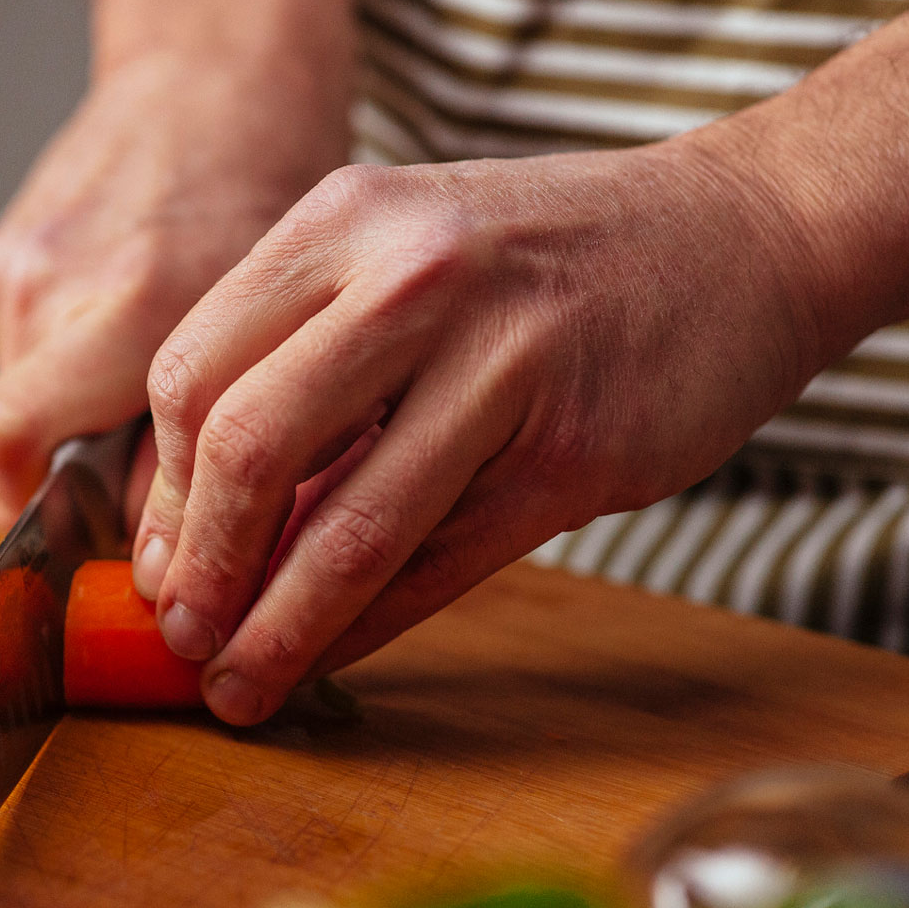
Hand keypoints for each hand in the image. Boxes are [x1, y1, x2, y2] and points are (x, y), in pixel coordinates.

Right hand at [0, 50, 345, 525]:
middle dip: (76, 476)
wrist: (212, 76)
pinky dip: (70, 364)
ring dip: (79, 416)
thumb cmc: (259, 192)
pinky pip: (23, 351)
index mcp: (123, 309)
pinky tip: (127, 325)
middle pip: (17, 445)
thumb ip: (206, 445)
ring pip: (23, 402)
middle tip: (153, 476)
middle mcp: (44, 288)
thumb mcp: (267, 326)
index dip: (46, 519)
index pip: (8, 457)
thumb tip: (169, 557)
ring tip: (154, 374)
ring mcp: (9, 267)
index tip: (98, 547)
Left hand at [132, 137, 842, 724]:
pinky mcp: (574, 448)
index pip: (192, 371)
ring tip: (240, 686)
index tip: (160, 567)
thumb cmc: (555, 258)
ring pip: (348, 525)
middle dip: (202, 568)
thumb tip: (208, 525)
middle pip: (248, 446)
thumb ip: (307, 363)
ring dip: (278, 627)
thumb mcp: (408, 254)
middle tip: (183, 638)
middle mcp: (411, 275)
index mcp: (344, 221)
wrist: (747, 233)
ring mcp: (501, 362)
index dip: (166, 492)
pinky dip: (371, 626)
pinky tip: (332, 659)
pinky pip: (441, 561)